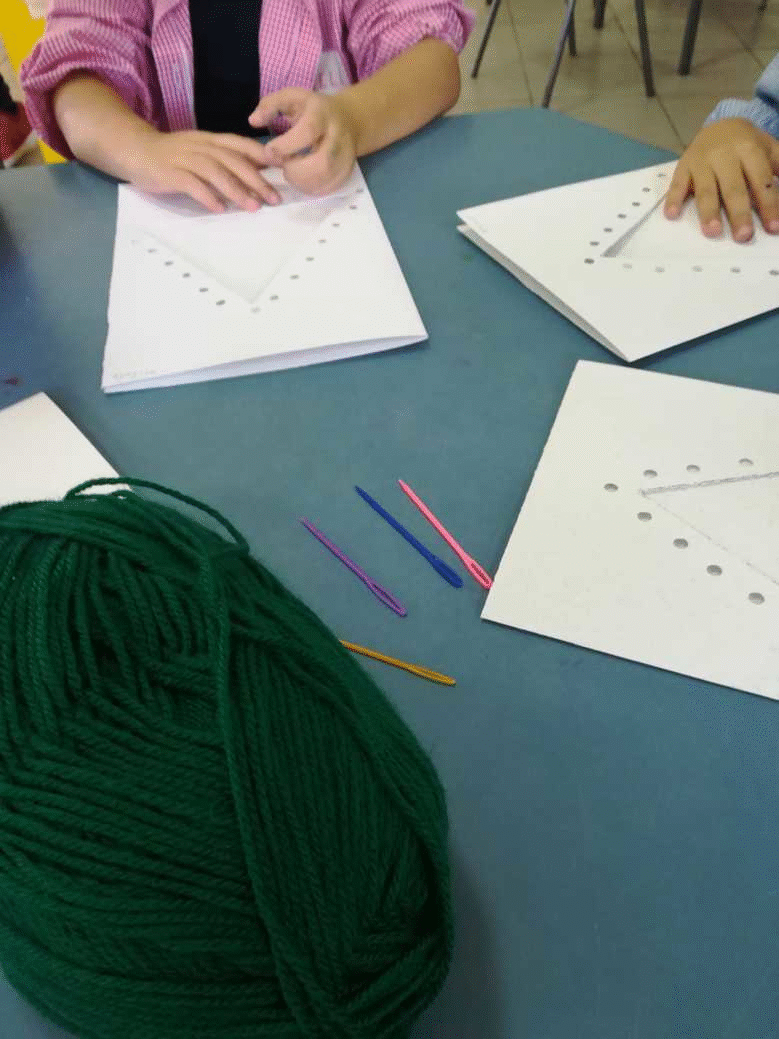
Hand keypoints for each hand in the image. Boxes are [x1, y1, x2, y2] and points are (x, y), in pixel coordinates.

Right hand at [129, 129, 280, 212]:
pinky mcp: (172, 173)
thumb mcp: (203, 150)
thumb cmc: (173, 155)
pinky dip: (207, 197)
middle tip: (274, 199)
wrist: (136, 149)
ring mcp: (186, 159)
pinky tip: (219, 209)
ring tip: (253, 207)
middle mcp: (202, 147)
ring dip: (237, 191)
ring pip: (216, 173)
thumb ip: (227, 159)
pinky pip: (192, 185)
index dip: (263, 156)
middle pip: (234, 161)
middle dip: (257, 181)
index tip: (283, 170)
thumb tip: (258, 172)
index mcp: (212, 140)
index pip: (242, 145)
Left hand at [249, 89, 358, 195]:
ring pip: (326, 178)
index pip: (308, 131)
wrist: (348, 119)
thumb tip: (253, 121)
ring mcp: (346, 156)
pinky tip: (302, 181)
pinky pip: (329, 187)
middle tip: (284, 168)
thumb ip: (269, 106)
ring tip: (291, 174)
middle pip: (322, 161)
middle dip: (297, 171)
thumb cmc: (312, 110)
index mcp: (322, 114)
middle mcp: (338, 135)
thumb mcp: (291, 98)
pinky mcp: (347, 171)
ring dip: (303, 182)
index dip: (286, 145)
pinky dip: (312, 189)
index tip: (269, 152)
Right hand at [664, 118, 778, 240]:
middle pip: (733, 188)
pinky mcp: (683, 166)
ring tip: (712, 232)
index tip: (773, 227)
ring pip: (706, 189)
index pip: (761, 180)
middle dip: (739, 213)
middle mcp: (724, 155)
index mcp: (749, 149)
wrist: (719, 125)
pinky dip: (674, 199)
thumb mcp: (768, 149)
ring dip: (708, 211)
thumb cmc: (747, 144)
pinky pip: (677, 184)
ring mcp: (701, 161)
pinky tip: (672, 215)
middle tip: (743, 236)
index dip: (768, 204)